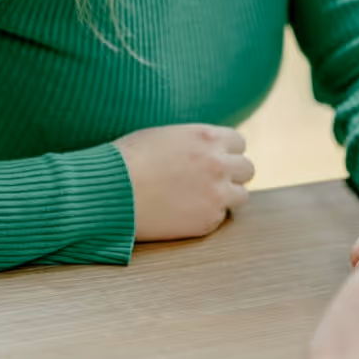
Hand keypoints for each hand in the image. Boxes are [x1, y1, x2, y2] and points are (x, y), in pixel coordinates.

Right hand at [113, 123, 254, 241]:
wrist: (112, 191)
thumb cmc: (127, 159)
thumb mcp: (164, 136)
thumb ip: (192, 143)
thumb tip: (202, 149)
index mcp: (207, 137)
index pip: (238, 142)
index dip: (226, 151)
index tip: (215, 159)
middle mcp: (218, 164)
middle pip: (247, 169)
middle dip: (232, 174)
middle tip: (213, 180)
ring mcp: (216, 194)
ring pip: (241, 196)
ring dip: (226, 196)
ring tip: (202, 198)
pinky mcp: (207, 221)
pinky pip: (219, 218)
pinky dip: (206, 216)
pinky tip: (184, 213)